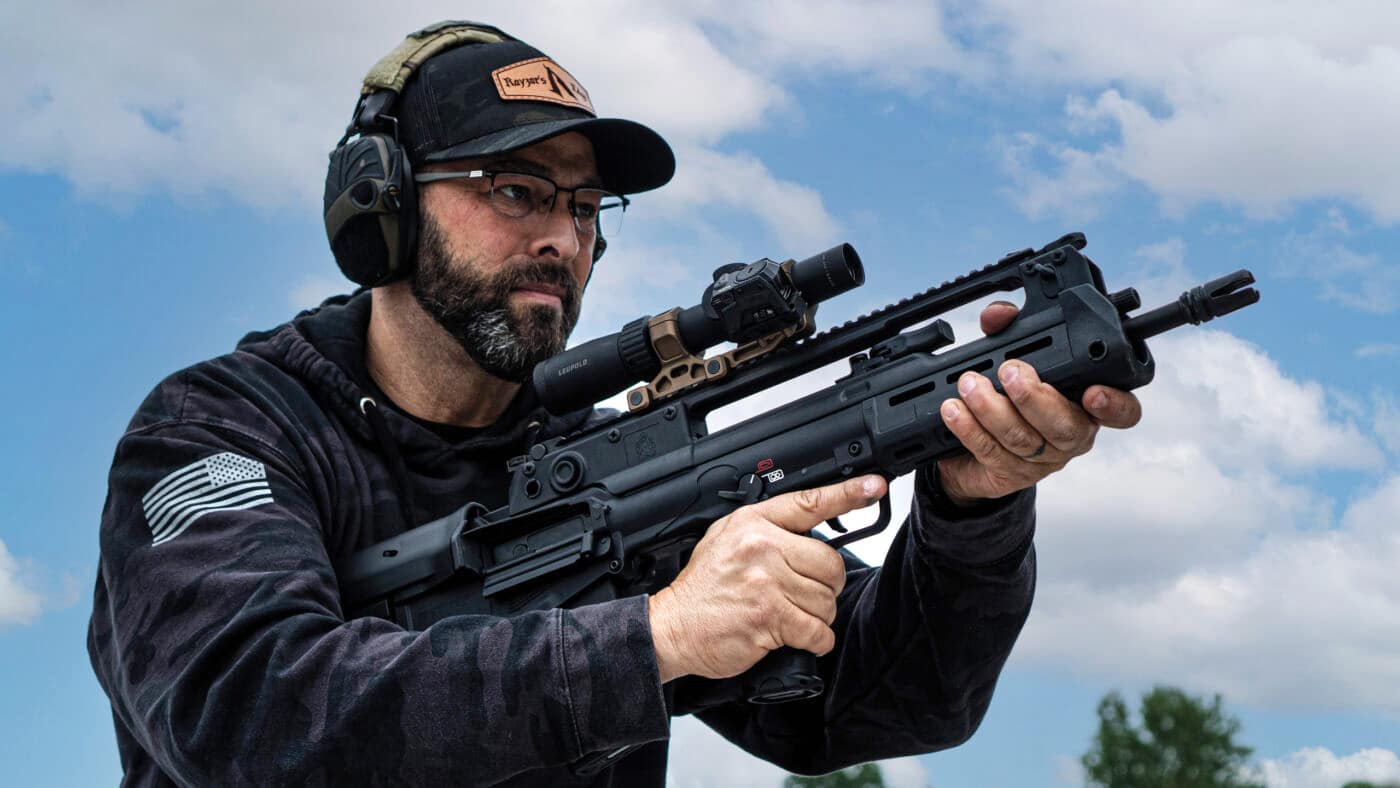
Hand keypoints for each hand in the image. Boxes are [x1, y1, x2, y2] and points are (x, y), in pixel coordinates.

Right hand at [647, 475, 886, 682]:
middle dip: (826, 586)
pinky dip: (816, 640)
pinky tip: (799, 637)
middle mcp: (762, 547)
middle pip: (831, 564)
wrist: (673, 627)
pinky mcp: (770, 617)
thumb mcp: (725, 538)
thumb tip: (810, 530)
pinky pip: (817, 630)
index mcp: (753, 523)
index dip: (847, 495)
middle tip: (805, 594)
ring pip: (827, 600)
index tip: (873, 487)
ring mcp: (766, 582)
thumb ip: (766, 529)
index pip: (809, 503)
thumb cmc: (702, 588)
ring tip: (792, 616)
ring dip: (818, 616)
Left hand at [936, 302, 1142, 505]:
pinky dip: (969, 428)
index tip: (1093, 392)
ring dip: (991, 408)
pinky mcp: (1010, 475)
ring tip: (969, 385)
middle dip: (1034, 397)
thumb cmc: (1006, 396)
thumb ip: (1009, 330)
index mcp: (1086, 406)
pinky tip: (953, 410)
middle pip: (1065, 426)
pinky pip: (991, 451)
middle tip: (1009, 371)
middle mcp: (1071, 436)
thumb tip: (998, 315)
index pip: (1123, 413)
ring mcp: (1043, 461)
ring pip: (1022, 439)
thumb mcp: (1012, 358)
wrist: (974, 448)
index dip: (1115, 405)